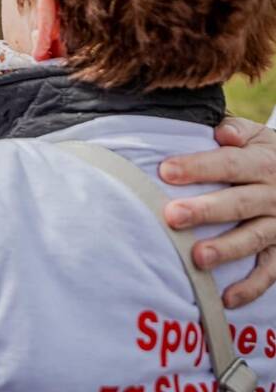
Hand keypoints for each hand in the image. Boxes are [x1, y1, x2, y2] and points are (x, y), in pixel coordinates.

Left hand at [160, 117, 275, 307]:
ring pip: (255, 238)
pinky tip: (225, 298)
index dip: (198, 167)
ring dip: (226, 249)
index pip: (229, 164)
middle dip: (206, 210)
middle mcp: (275, 195)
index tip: (165, 170)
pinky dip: (250, 288)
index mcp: (263, 162)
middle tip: (172, 216)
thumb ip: (236, 131)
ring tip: (196, 258)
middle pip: (239, 203)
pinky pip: (270, 272)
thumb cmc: (260, 155)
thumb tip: (221, 132)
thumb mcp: (256, 136)